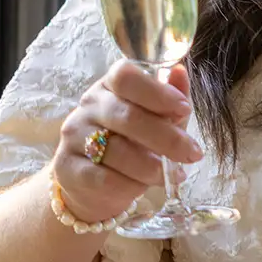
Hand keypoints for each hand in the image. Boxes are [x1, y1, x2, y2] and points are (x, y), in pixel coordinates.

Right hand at [51, 60, 202, 227]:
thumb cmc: (129, 144)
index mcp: (109, 87)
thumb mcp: (153, 120)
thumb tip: (181, 72)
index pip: (125, 77)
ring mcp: (74, 136)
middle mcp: (88, 106)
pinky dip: (130, 186)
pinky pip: (104, 178)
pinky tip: (142, 188)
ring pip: (117, 151)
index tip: (184, 109)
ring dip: (152, 168)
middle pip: (126, 116)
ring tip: (171, 176)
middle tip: (192, 154)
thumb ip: (168, 99)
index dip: (156, 91)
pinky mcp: (68, 168)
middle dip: (167, 138)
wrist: (91, 183)